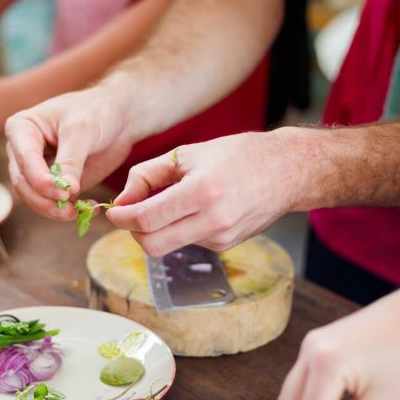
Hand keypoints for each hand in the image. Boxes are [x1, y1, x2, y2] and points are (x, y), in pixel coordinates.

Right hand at [4, 86, 134, 220]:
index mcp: (21, 128)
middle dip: (45, 200)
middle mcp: (22, 151)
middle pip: (24, 184)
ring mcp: (37, 170)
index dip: (40, 180)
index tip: (63, 193)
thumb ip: (71, 161)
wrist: (117, 117)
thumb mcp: (82, 131)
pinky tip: (88, 209)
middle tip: (70, 209)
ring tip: (79, 211)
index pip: (24, 160)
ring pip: (35, 198)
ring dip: (55, 210)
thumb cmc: (96, 112)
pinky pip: (53, 203)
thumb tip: (65, 192)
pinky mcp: (54, 185)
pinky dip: (68, 211)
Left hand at [106, 129, 303, 256]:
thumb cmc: (237, 155)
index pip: (146, 219)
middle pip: (151, 245)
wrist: (287, 171)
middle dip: (133, 231)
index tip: (113, 211)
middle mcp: (213, 221)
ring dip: (156, 229)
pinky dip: (179, 228)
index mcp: (202, 192)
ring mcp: (221, 238)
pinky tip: (195, 209)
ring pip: (168, 246)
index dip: (121, 218)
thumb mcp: (187, 154)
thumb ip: (147, 176)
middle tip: (131, 213)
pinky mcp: (226, 246)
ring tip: (169, 201)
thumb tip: (122, 201)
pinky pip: (188, 242)